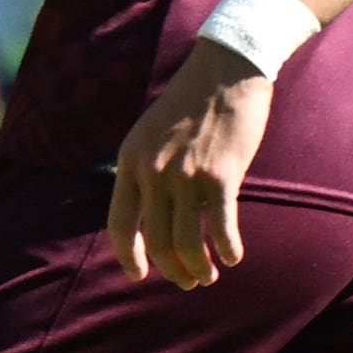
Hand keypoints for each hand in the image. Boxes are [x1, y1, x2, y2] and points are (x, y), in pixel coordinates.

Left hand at [109, 43, 271, 289]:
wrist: (225, 70)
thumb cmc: (191, 102)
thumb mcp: (149, 132)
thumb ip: (144, 168)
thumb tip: (148, 210)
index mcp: (130, 161)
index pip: (119, 223)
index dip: (128, 256)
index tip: (138, 275)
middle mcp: (153, 172)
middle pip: (156, 241)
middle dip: (171, 270)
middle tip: (186, 282)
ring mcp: (186, 175)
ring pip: (187, 242)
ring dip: (198, 267)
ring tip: (208, 275)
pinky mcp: (221, 175)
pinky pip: (222, 227)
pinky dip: (228, 249)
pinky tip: (233, 257)